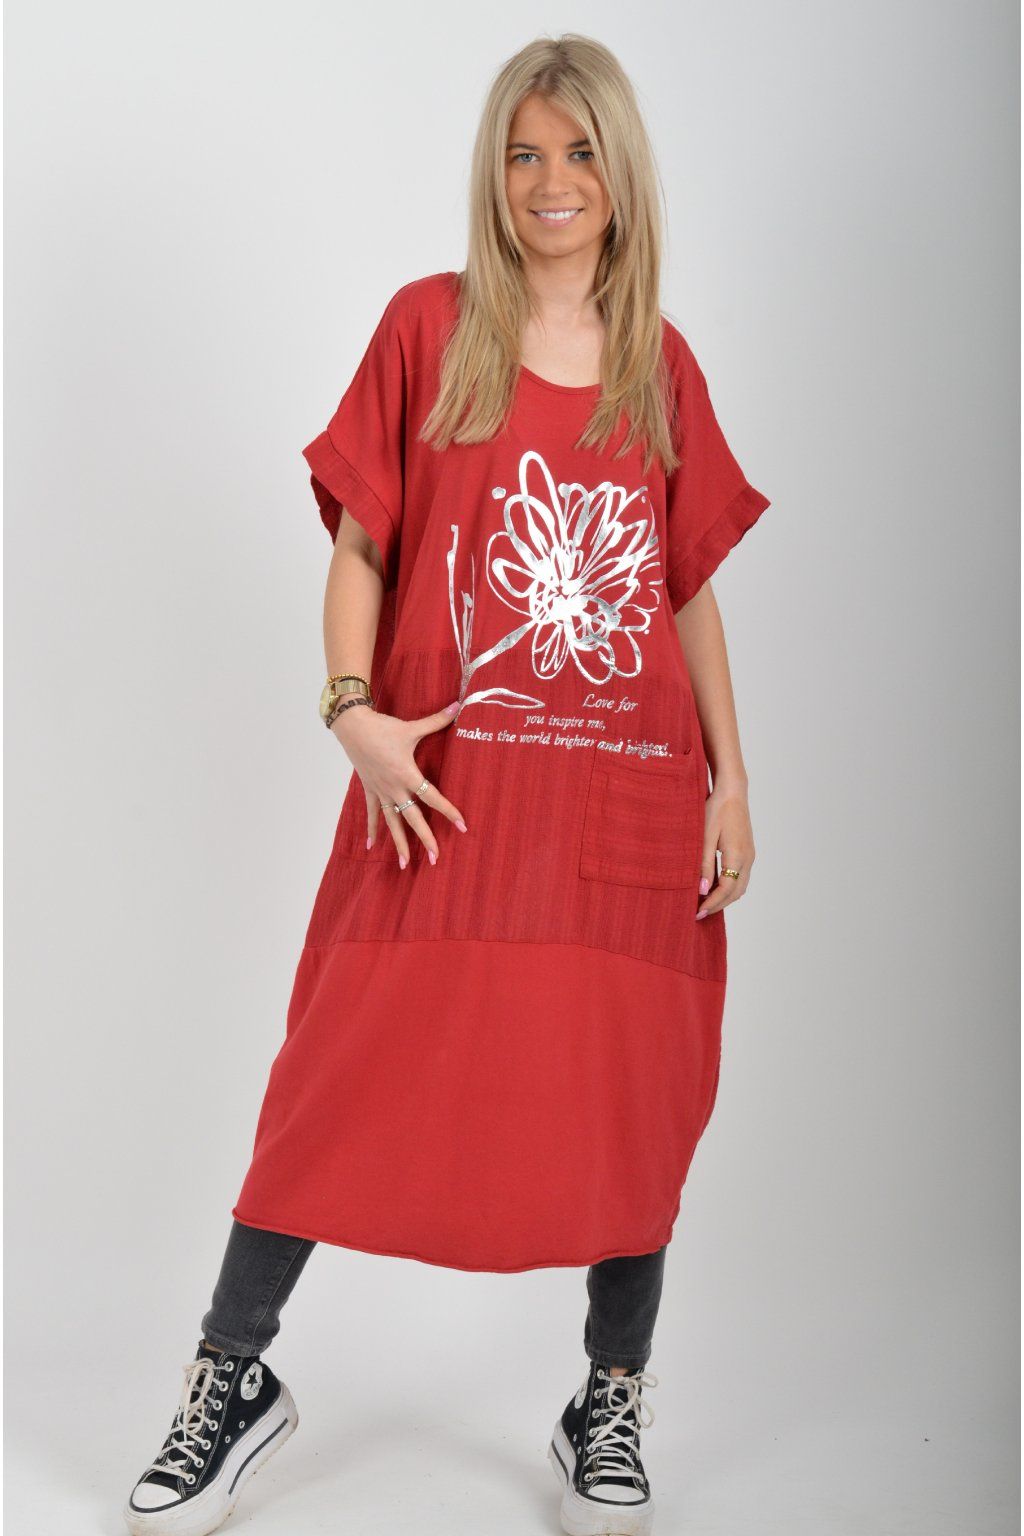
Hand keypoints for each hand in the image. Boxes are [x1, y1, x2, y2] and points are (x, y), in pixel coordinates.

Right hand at [330, 699, 467, 867]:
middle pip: (413, 818)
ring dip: (398, 843)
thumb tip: (459, 706)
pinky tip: (371, 846)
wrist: (352, 725)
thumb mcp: (411, 727)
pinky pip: (372, 813)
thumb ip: (437, 721)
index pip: (432, 797)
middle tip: (436, 858)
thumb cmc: (382, 727)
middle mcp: (394, 787)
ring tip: (404, 864)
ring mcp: (380, 790)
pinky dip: (372, 828)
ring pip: (392, 822)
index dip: (448, 811)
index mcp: (407, 774)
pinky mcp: (369, 788)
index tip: (462, 825)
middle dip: (425, 838)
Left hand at [696, 779, 754, 918]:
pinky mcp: (747, 851)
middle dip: (718, 905)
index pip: (726, 889)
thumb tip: (703, 890)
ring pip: (740, 886)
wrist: (732, 792)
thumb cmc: (715, 810)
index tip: (697, 913)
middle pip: (736, 892)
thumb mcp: (704, 836)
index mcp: (737, 855)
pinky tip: (714, 887)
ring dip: (725, 898)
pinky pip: (741, 877)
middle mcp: (748, 858)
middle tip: (699, 914)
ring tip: (705, 904)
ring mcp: (750, 855)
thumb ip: (704, 864)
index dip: (712, 903)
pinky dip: (729, 887)